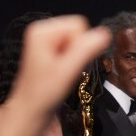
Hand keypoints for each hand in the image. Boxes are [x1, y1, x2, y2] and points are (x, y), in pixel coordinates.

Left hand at [0, 17, 109, 135]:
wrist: (30, 111)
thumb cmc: (44, 93)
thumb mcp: (66, 71)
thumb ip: (85, 50)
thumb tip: (104, 33)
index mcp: (42, 30)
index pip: (79, 24)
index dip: (81, 46)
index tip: (69, 64)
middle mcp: (42, 31)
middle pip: (79, 31)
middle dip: (79, 51)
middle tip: (66, 70)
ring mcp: (46, 41)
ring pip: (78, 41)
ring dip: (76, 59)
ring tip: (62, 73)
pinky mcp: (50, 51)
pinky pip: (74, 49)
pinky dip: (72, 62)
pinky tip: (62, 74)